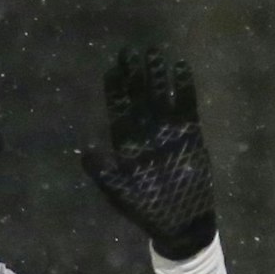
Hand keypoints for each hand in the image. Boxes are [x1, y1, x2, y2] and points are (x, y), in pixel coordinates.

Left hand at [80, 46, 216, 259]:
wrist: (180, 223)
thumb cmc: (147, 209)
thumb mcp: (120, 193)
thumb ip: (104, 172)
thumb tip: (85, 149)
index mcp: (126, 143)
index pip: (118, 109)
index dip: (116, 90)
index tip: (113, 69)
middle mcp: (146, 132)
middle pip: (138, 96)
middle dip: (134, 75)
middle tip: (130, 50)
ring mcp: (168, 130)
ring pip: (161, 96)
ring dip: (157, 75)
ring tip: (154, 52)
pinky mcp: (189, 133)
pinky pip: (185, 105)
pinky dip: (183, 87)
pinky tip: (180, 67)